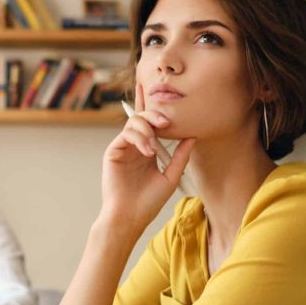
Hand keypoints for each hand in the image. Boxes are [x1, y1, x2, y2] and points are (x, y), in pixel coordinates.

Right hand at [100, 82, 194, 231]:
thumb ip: (180, 156)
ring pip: (134, 123)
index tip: (154, 87)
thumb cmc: (149, 202)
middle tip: (166, 122)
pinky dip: (138, 138)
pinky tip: (147, 151)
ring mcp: (122, 147)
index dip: (150, 104)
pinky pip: (125, 134)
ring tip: (154, 148)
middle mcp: (134, 145)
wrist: (130, 217)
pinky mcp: (113, 151)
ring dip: (147, 130)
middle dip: (154, 115)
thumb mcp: (171, 176)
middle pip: (142, 118)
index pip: (150, 123)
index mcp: (147, 149)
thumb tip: (193, 136)